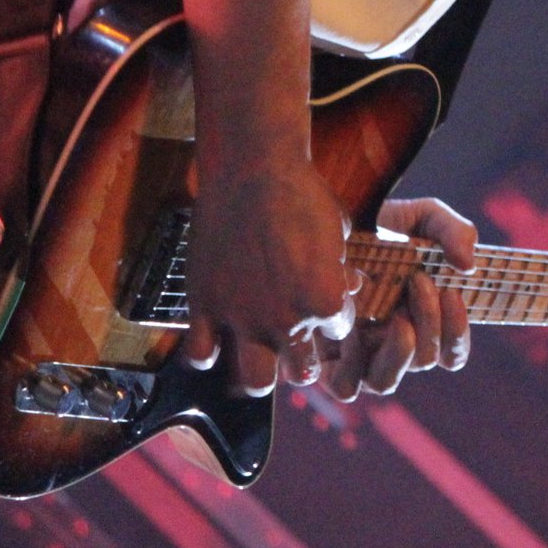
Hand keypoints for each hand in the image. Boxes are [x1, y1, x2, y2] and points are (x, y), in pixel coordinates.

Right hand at [181, 158, 354, 396]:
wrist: (252, 167)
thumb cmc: (301, 192)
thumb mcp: (336, 231)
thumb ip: (340, 268)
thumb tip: (348, 286)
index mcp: (324, 300)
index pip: (339, 331)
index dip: (334, 317)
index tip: (326, 301)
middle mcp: (285, 317)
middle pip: (302, 370)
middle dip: (304, 358)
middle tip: (297, 342)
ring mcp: (242, 316)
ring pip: (254, 380)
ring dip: (260, 370)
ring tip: (260, 353)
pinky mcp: (204, 305)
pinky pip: (199, 355)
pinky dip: (205, 353)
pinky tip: (213, 338)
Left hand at [319, 196, 474, 399]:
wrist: (326, 218)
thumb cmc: (379, 224)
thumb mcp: (423, 217)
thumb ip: (453, 232)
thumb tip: (468, 266)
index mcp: (422, 321)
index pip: (452, 353)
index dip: (458, 333)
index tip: (453, 295)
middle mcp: (393, 345)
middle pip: (423, 360)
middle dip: (428, 321)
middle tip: (419, 281)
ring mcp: (360, 356)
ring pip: (385, 382)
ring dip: (397, 350)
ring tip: (394, 315)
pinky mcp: (326, 360)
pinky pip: (344, 384)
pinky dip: (353, 363)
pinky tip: (353, 324)